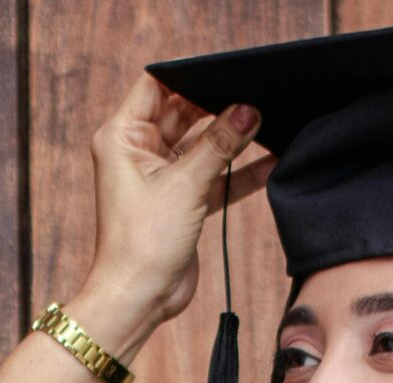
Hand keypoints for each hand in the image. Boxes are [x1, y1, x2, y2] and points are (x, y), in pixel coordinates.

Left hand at [82, 75, 272, 334]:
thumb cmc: (142, 242)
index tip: (224, 74)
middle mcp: (138, 152)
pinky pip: (213, 175)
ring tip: (267, 122)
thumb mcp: (184, 184)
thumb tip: (247, 111)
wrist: (139, 298)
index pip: (156, 87)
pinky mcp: (181, 201)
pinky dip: (237, 171)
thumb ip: (218, 145)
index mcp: (123, 137)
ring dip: (230, 139)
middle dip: (217, 106)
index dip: (188, 77)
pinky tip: (269, 160)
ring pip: (201, 145)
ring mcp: (160, 177)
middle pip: (183, 113)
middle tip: (254, 96)